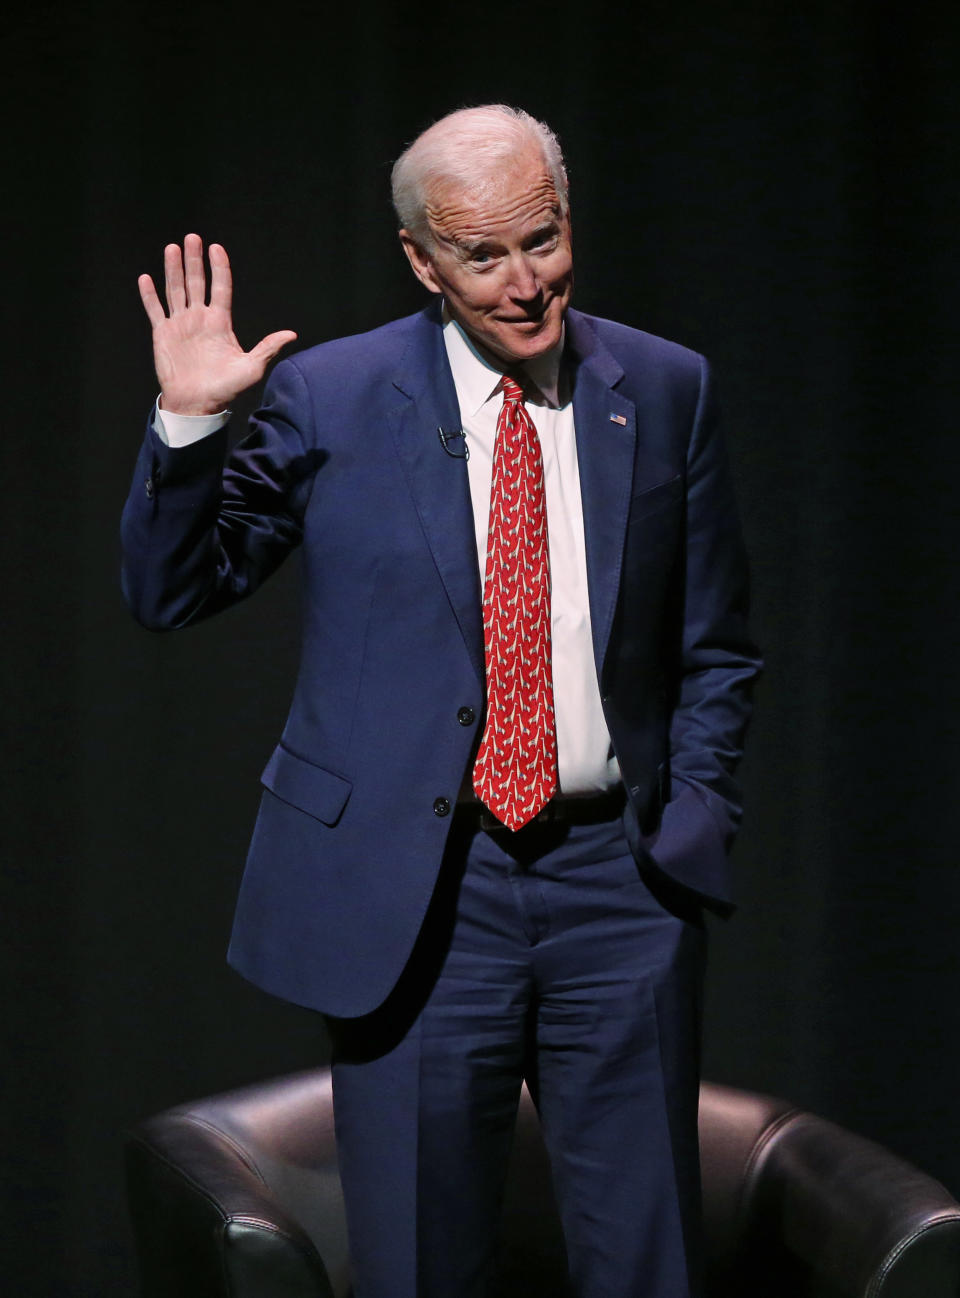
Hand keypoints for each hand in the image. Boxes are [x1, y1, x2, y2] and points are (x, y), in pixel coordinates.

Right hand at [138, 233, 296, 414]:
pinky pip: (155, 310)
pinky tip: (146, 278)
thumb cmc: (225, 388)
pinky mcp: (163, 334)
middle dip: (194, 260)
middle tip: (192, 237)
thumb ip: (268, 347)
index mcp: (220, 322)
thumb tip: (292, 334)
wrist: (197, 404)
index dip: (219, 268)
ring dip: (174, 269)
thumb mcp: (252, 368)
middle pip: (196, 282)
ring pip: (176, 290)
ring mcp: (180, 324)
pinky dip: (150, 295)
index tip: (216, 248)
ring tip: (172, 248)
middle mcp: (200, 318)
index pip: (221, 287)